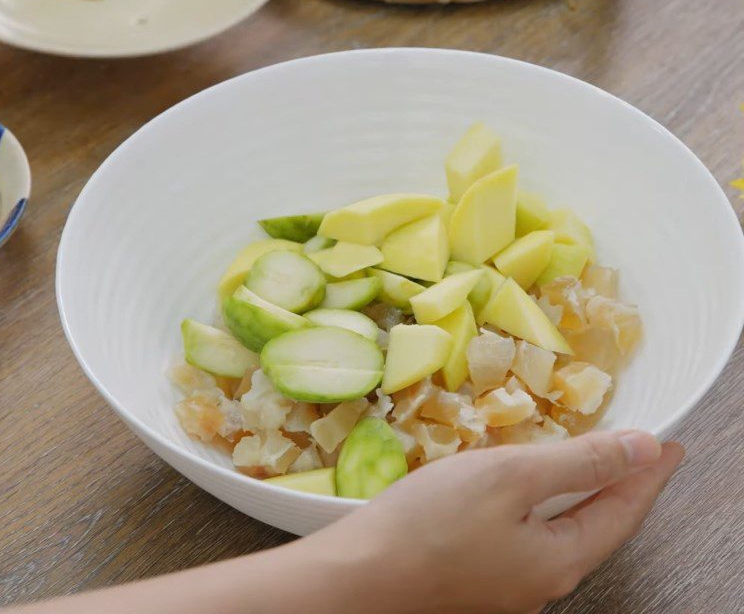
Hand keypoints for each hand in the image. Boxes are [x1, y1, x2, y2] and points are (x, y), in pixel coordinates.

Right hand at [0, 431, 682, 613]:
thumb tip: (644, 449)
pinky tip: (526, 489)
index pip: (624, 506)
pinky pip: (529, 535)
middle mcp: (541, 579)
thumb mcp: (510, 479)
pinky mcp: (476, 577)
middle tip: (638, 449)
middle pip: (598, 524)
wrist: (356, 581)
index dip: (649, 469)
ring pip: (563, 530)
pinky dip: (543, 504)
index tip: (670, 442)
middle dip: (623, 485)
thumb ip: (577, 463)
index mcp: (559, 557)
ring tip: (592, 461)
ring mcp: (507, 584)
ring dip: (583, 492)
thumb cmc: (430, 525)